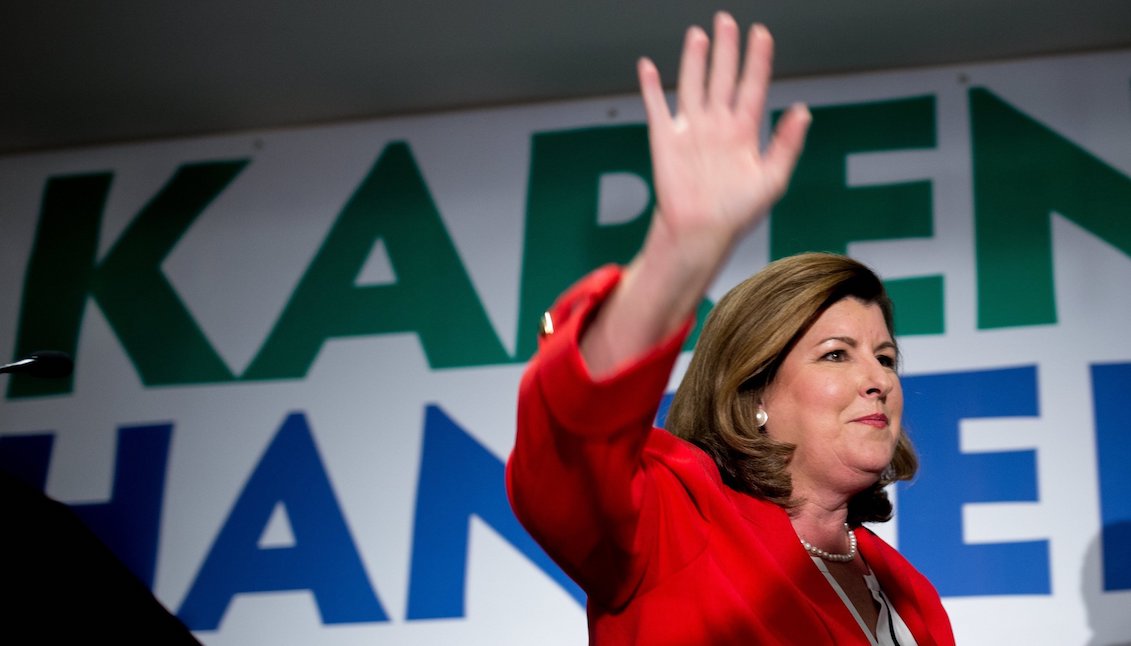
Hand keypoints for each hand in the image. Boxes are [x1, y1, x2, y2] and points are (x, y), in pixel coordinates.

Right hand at [638, 12, 808, 263]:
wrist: (700, 233)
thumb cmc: (736, 214)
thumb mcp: (773, 180)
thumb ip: (788, 144)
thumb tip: (803, 110)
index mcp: (744, 133)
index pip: (753, 86)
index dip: (758, 60)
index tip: (762, 34)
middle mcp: (717, 126)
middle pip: (722, 77)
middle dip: (726, 49)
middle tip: (727, 20)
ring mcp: (691, 131)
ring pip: (693, 85)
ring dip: (694, 59)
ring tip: (698, 34)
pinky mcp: (665, 140)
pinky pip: (656, 107)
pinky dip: (650, 87)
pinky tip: (649, 67)